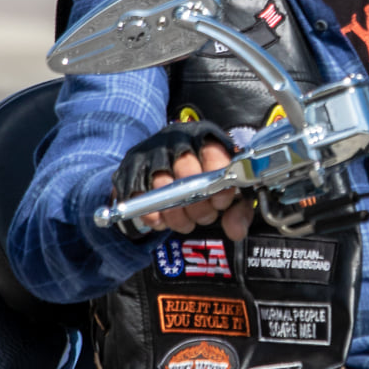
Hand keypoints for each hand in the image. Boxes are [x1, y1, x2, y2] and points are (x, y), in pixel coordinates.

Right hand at [113, 121, 255, 239]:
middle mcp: (176, 140)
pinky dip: (152, 215)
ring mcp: (149, 153)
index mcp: (205, 137)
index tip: (220, 203)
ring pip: (162, 188)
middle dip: (198, 205)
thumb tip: (236, 231)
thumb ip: (238, 209)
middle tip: (203, 217)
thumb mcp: (226, 186)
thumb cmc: (202, 176)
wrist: (164, 162)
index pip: (215, 157)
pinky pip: (138, 197)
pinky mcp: (130, 169)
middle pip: (187, 174)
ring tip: (186, 222)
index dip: (219, 186)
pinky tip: (163, 222)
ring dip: (176, 214)